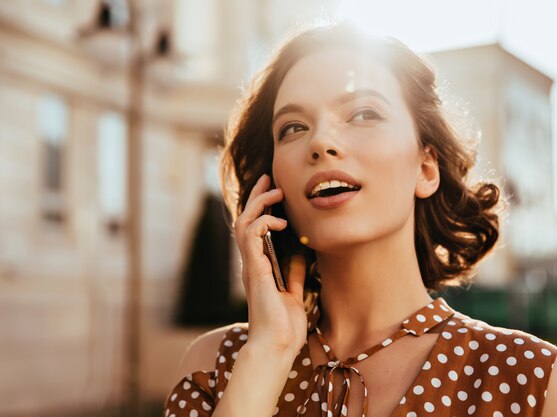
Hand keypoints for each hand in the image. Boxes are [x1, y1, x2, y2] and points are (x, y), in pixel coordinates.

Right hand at [233, 174, 307, 356]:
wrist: (277, 346)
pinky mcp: (254, 269)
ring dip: (258, 203)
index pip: (254, 229)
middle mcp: (251, 263)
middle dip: (256, 196)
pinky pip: (251, 235)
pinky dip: (264, 222)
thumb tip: (299, 254)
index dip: (261, 207)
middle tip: (268, 178)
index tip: (273, 189)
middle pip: (245, 219)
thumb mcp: (293, 292)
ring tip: (275, 192)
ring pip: (243, 223)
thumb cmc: (284, 326)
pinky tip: (280, 222)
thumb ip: (292, 272)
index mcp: (259, 267)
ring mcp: (250, 265)